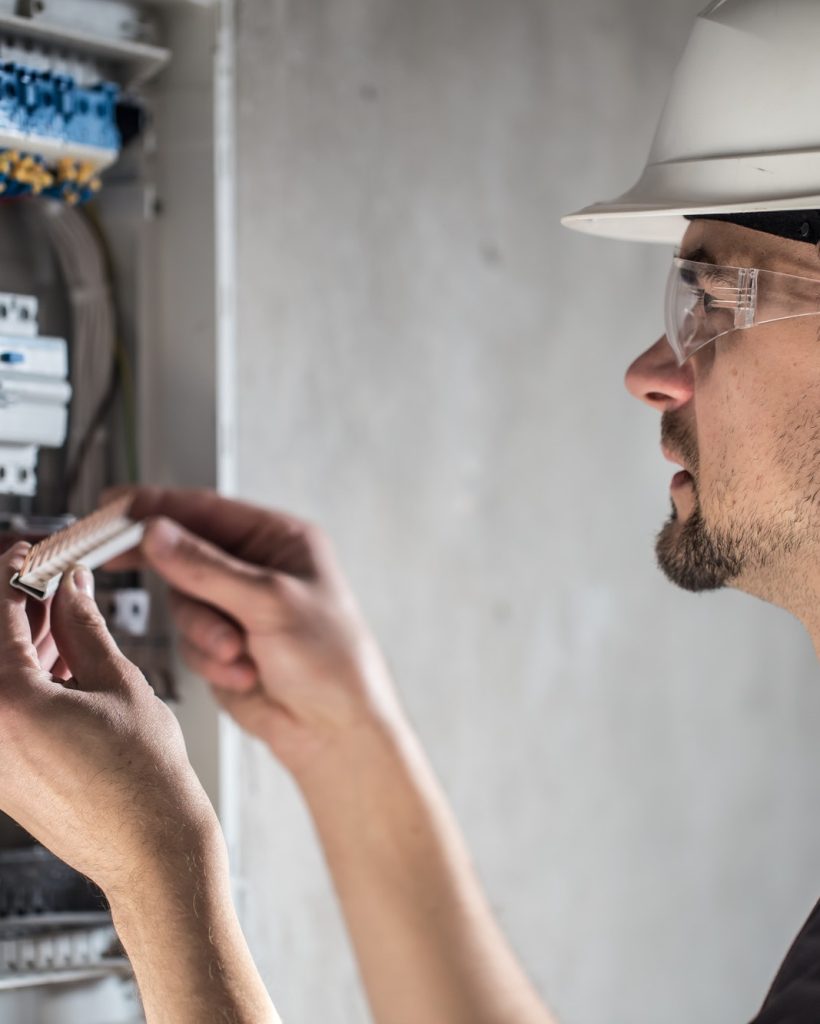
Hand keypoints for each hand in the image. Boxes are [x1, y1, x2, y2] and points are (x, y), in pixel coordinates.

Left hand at [0, 541, 217, 898]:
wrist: (152, 850)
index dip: (13, 571)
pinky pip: (2, 708)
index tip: (29, 555)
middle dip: (12, 605)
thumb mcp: (120, 683)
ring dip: (18, 639)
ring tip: (61, 617)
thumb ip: (85, 625)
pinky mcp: (1, 774)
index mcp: (8, 702)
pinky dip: (21, 676)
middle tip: (45, 580)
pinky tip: (60, 660)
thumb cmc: (145, 783)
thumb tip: (70, 588)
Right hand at [108, 487, 403, 779]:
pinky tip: (244, 673)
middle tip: (118, 562)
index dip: (157, 505)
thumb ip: (207, 569)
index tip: (114, 507)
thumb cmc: (331, 659)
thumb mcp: (270, 603)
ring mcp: (238, 606)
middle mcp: (257, 567)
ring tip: (237, 652)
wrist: (335, 729)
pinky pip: (189, 640)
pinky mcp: (223, 643)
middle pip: (185, 555)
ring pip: (183, 603)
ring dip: (204, 632)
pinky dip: (210, 659)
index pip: (207, 510)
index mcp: (279, 539)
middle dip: (181, 582)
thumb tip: (155, 532)